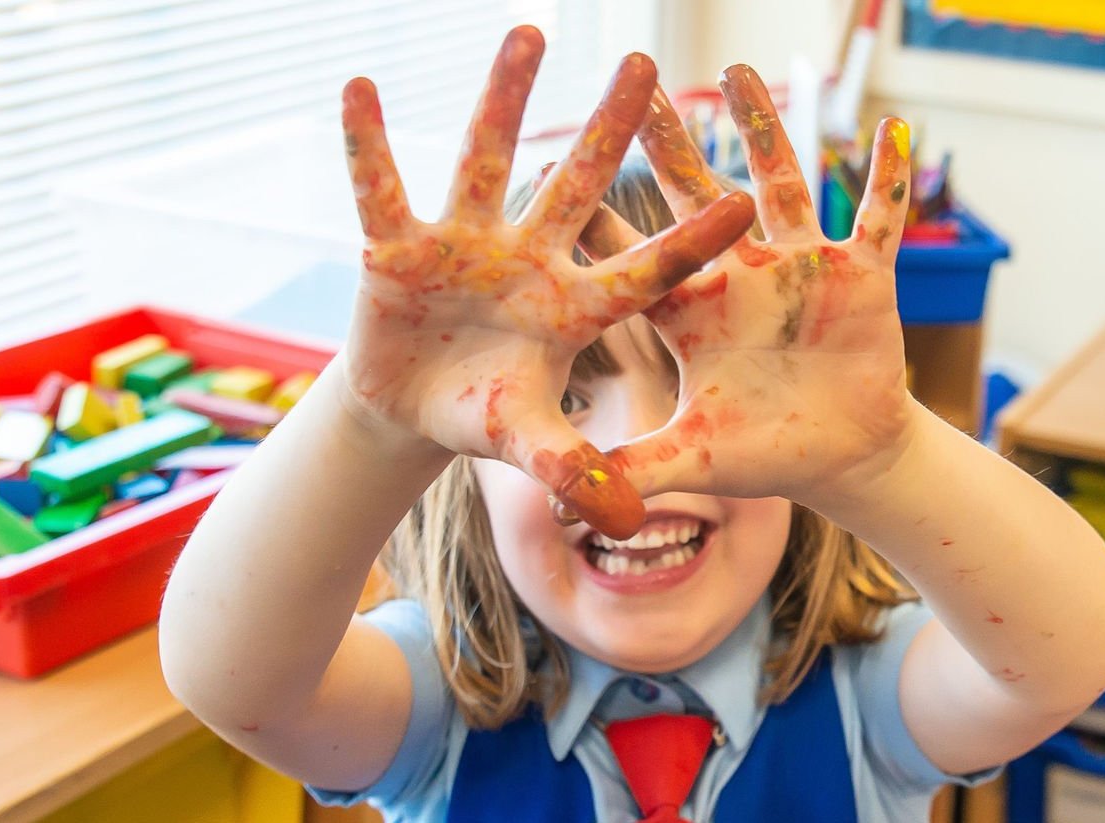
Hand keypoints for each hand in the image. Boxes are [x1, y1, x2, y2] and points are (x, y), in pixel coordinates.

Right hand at [338, 27, 754, 536]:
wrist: (412, 406)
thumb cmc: (485, 415)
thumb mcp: (529, 443)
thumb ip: (576, 471)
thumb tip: (630, 526)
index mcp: (572, 307)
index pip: (644, 270)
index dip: (690, 241)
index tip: (745, 198)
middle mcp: (527, 259)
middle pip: (575, 187)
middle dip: (608, 129)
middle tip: (646, 67)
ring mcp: (465, 243)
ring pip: (486, 161)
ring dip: (502, 98)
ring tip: (528, 29)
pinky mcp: (399, 244)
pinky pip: (382, 186)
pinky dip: (368, 144)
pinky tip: (359, 89)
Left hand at [583, 66, 916, 504]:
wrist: (843, 457)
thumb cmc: (766, 455)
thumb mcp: (696, 458)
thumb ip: (635, 466)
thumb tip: (561, 497)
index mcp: (697, 313)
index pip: (641, 258)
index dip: (604, 219)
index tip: (564, 167)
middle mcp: (743, 276)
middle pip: (700, 198)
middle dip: (671, 144)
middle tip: (639, 86)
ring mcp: (801, 267)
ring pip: (780, 183)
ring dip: (764, 129)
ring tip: (739, 71)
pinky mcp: (859, 274)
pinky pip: (877, 217)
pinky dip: (888, 178)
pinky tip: (894, 129)